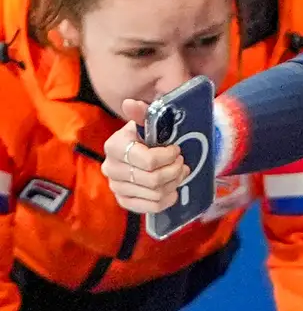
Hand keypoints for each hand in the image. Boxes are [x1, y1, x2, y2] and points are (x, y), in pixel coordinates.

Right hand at [101, 99, 188, 213]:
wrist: (136, 152)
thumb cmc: (146, 137)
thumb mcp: (147, 123)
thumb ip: (142, 114)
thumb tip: (130, 103)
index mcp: (114, 146)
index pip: (149, 161)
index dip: (169, 157)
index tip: (176, 150)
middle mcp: (110, 168)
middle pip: (154, 179)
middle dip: (175, 171)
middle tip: (183, 164)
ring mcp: (116, 186)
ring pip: (155, 193)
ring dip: (174, 184)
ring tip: (180, 173)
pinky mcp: (124, 200)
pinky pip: (150, 207)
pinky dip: (167, 200)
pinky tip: (172, 190)